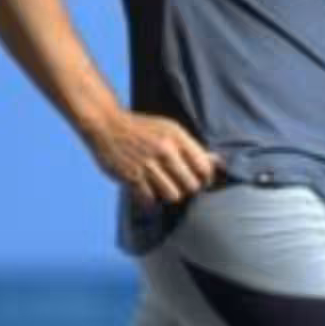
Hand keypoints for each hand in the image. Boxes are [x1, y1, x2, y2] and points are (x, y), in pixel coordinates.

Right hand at [82, 109, 219, 207]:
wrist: (106, 125)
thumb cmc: (143, 129)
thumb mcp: (170, 129)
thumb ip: (192, 147)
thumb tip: (218, 162)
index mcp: (177, 137)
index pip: (204, 168)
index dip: (206, 178)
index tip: (200, 180)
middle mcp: (164, 150)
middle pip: (192, 186)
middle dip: (189, 189)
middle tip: (181, 185)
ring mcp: (147, 164)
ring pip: (173, 196)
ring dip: (170, 195)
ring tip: (164, 188)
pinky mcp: (131, 177)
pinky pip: (151, 200)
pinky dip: (151, 200)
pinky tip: (148, 191)